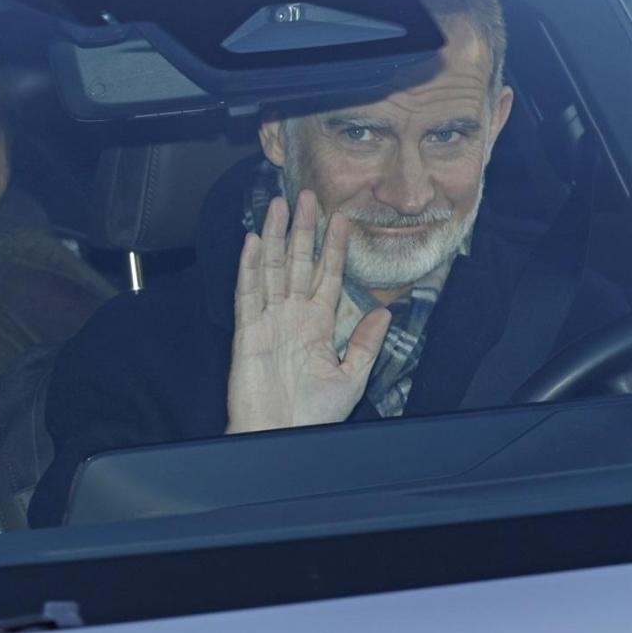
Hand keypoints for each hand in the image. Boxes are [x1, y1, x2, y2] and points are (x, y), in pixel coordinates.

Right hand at [225, 190, 391, 433]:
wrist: (280, 436)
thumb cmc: (313, 415)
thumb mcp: (352, 378)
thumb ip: (366, 344)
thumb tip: (384, 312)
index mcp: (318, 326)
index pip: (327, 276)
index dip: (334, 246)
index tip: (342, 218)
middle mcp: (292, 316)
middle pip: (299, 263)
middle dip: (304, 229)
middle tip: (308, 196)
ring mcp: (268, 320)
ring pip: (273, 269)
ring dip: (277, 237)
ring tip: (281, 206)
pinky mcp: (247, 331)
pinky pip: (249, 292)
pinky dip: (251, 266)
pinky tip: (255, 241)